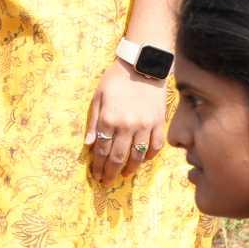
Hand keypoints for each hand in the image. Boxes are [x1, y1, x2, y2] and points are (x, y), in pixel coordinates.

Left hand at [84, 62, 168, 176]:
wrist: (142, 65)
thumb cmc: (116, 80)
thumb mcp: (98, 97)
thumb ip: (93, 122)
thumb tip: (88, 145)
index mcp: (109, 119)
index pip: (102, 150)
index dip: (98, 166)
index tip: (96, 175)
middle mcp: (127, 125)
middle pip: (118, 157)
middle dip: (111, 173)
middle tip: (107, 182)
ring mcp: (145, 125)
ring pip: (137, 156)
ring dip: (129, 169)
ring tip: (123, 175)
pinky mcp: (159, 122)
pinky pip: (156, 146)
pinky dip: (149, 156)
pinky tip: (143, 161)